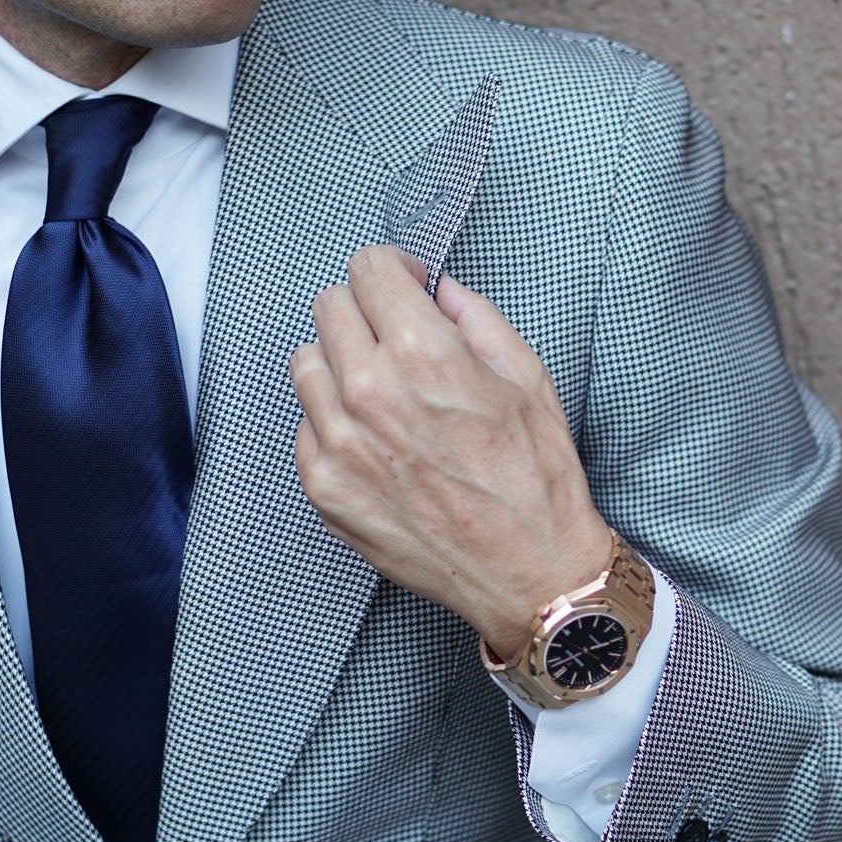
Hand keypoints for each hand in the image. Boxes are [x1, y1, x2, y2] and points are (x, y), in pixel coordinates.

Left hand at [290, 246, 611, 658]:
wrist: (528, 571)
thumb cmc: (535, 480)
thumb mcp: (526, 378)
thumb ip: (475, 318)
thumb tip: (438, 291)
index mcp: (422, 353)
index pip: (367, 270)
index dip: (392, 270)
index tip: (404, 286)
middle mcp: (369, 392)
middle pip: (329, 308)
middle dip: (365, 311)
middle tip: (394, 336)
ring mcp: (338, 442)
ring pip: (306, 363)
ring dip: (339, 363)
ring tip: (380, 389)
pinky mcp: (324, 486)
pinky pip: (306, 425)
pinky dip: (334, 421)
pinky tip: (377, 440)